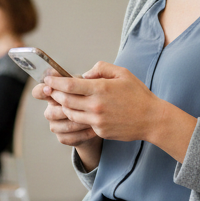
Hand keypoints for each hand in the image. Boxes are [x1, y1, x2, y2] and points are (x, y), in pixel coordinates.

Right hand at [32, 78, 101, 166]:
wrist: (98, 121)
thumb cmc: (90, 99)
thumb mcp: (85, 86)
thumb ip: (78, 79)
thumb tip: (80, 75)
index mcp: (53, 95)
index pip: (38, 92)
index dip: (41, 91)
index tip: (49, 89)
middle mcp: (51, 110)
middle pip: (51, 112)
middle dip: (67, 110)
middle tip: (83, 107)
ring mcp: (55, 125)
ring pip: (62, 126)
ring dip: (78, 122)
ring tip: (93, 118)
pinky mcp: (63, 138)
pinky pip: (70, 137)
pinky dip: (83, 133)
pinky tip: (93, 128)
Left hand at [44, 62, 196, 161]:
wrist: (151, 119)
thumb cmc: (138, 94)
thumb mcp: (122, 73)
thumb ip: (101, 69)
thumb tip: (85, 74)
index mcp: (101, 89)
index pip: (69, 85)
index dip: (55, 82)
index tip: (47, 79)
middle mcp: (96, 106)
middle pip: (65, 100)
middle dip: (55, 94)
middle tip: (49, 89)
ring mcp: (97, 121)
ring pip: (70, 114)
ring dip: (63, 106)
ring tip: (61, 99)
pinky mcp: (100, 131)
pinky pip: (83, 123)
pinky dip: (78, 116)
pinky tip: (77, 111)